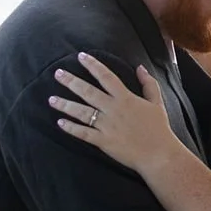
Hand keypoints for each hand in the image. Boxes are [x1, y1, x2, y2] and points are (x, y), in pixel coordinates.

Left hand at [50, 54, 179, 174]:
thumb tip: (140, 67)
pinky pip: (84, 133)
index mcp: (125, 98)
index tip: (81, 56)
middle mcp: (113, 109)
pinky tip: (60, 123)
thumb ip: (149, 84)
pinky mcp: (104, 141)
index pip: (106, 76)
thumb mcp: (157, 103)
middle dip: (71, 81)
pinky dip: (72, 128)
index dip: (93, 65)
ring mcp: (107, 126)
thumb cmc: (160, 129)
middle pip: (88, 92)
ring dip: (65, 105)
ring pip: (82, 112)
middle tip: (57, 73)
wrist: (159, 154)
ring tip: (51, 99)